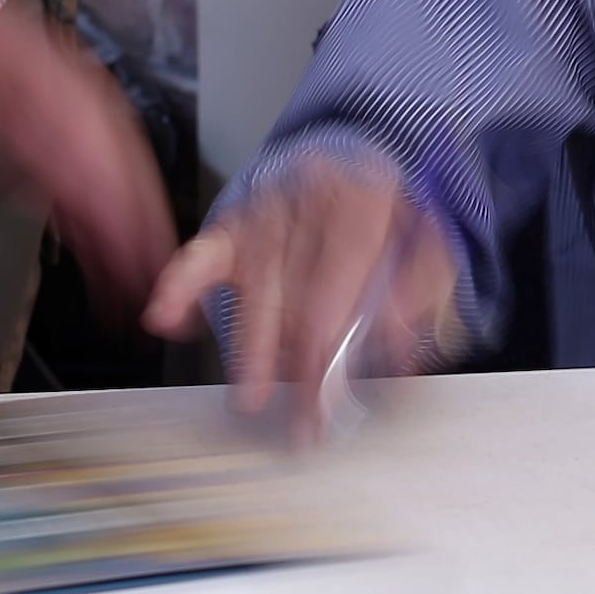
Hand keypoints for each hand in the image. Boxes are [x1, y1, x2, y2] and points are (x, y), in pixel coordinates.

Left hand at [0, 0, 175, 324]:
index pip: (89, 132)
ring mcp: (25, 95)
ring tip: (131, 273)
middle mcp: (35, 79)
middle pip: (109, 152)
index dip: (120, 192)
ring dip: (116, 217)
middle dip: (136, 218)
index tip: (139, 240)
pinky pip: (56, 160)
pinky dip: (80, 202)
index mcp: (17, 61)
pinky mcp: (5, 109)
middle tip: (154, 277)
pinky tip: (86, 236)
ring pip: (91, 160)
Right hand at [143, 142, 456, 440]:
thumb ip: (422, 289)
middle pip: (300, 293)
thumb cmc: (388, 223)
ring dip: (251, 349)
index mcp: (365, 196)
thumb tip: (399, 340)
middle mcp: (309, 199)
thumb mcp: (428, 244)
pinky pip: (200, 256)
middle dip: (301, 362)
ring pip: (256, 289)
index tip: (331, 394)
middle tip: (303, 417)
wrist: (350, 176)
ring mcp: (267, 213)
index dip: (335, 342)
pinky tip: (166, 317)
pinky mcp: (231, 228)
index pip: (345, 279)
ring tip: (249, 397)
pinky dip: (179, 285)